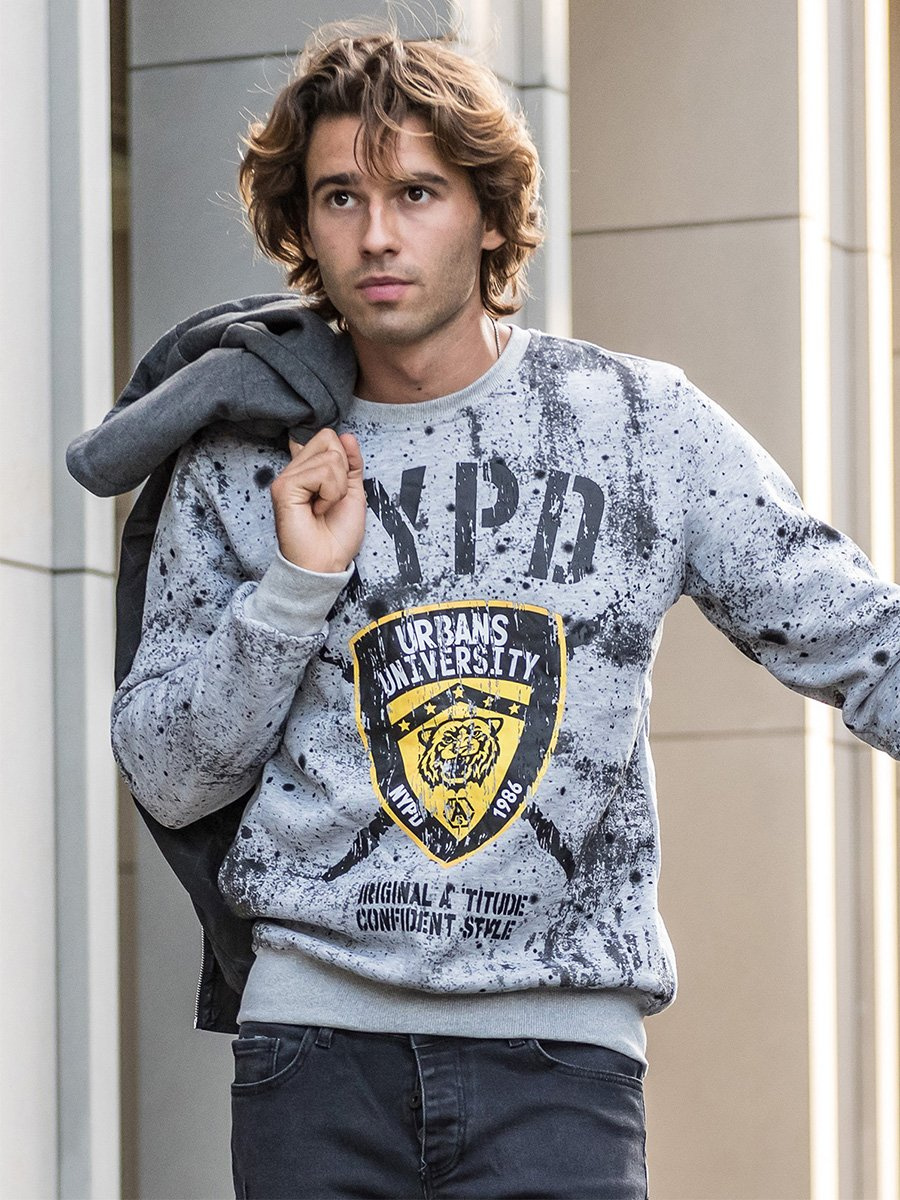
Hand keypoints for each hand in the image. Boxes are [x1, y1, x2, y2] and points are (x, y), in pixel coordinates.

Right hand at [269, 429, 365, 572]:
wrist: (326, 563)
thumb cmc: (337, 535)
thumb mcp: (353, 492)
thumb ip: (351, 464)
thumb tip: (347, 436)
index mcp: (309, 470)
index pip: (328, 438)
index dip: (343, 458)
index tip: (340, 487)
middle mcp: (295, 470)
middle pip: (328, 438)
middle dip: (342, 471)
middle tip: (332, 498)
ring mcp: (288, 477)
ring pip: (329, 457)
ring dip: (337, 487)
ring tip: (325, 507)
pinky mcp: (284, 487)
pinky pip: (322, 473)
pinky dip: (330, 493)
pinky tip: (318, 509)